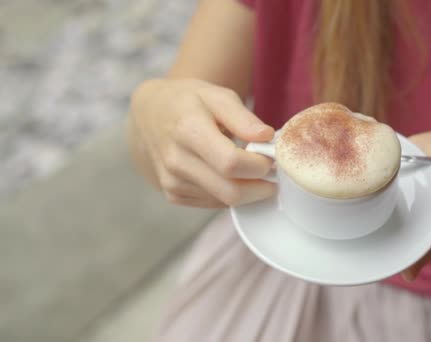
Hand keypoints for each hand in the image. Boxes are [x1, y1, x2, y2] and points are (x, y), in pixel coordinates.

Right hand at [128, 78, 275, 207]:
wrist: (148, 115)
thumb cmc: (187, 102)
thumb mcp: (216, 95)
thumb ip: (242, 117)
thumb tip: (266, 137)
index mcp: (188, 130)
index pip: (231, 163)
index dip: (259, 165)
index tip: (271, 157)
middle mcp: (176, 161)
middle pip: (231, 191)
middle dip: (261, 187)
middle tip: (272, 172)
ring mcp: (172, 182)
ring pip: (225, 201)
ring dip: (247, 190)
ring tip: (251, 169)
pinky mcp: (173, 195)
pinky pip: (214, 203)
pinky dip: (230, 193)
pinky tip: (231, 175)